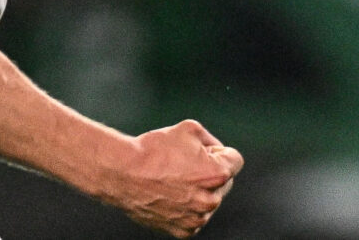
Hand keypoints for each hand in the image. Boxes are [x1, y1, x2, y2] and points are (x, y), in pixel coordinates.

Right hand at [104, 119, 243, 236]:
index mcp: (217, 174)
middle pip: (223, 182)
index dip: (219, 152)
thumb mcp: (189, 129)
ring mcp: (197, 219)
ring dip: (199, 191)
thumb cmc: (154, 150)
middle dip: (210, 173)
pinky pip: (194, 216)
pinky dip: (186, 208)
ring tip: (173, 180)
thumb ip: (212, 140)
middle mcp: (210, 201)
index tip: (202, 152)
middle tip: (184, 165)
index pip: (235, 160)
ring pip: (208, 201)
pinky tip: (170, 195)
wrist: (123, 173)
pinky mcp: (183, 231)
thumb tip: (218, 152)